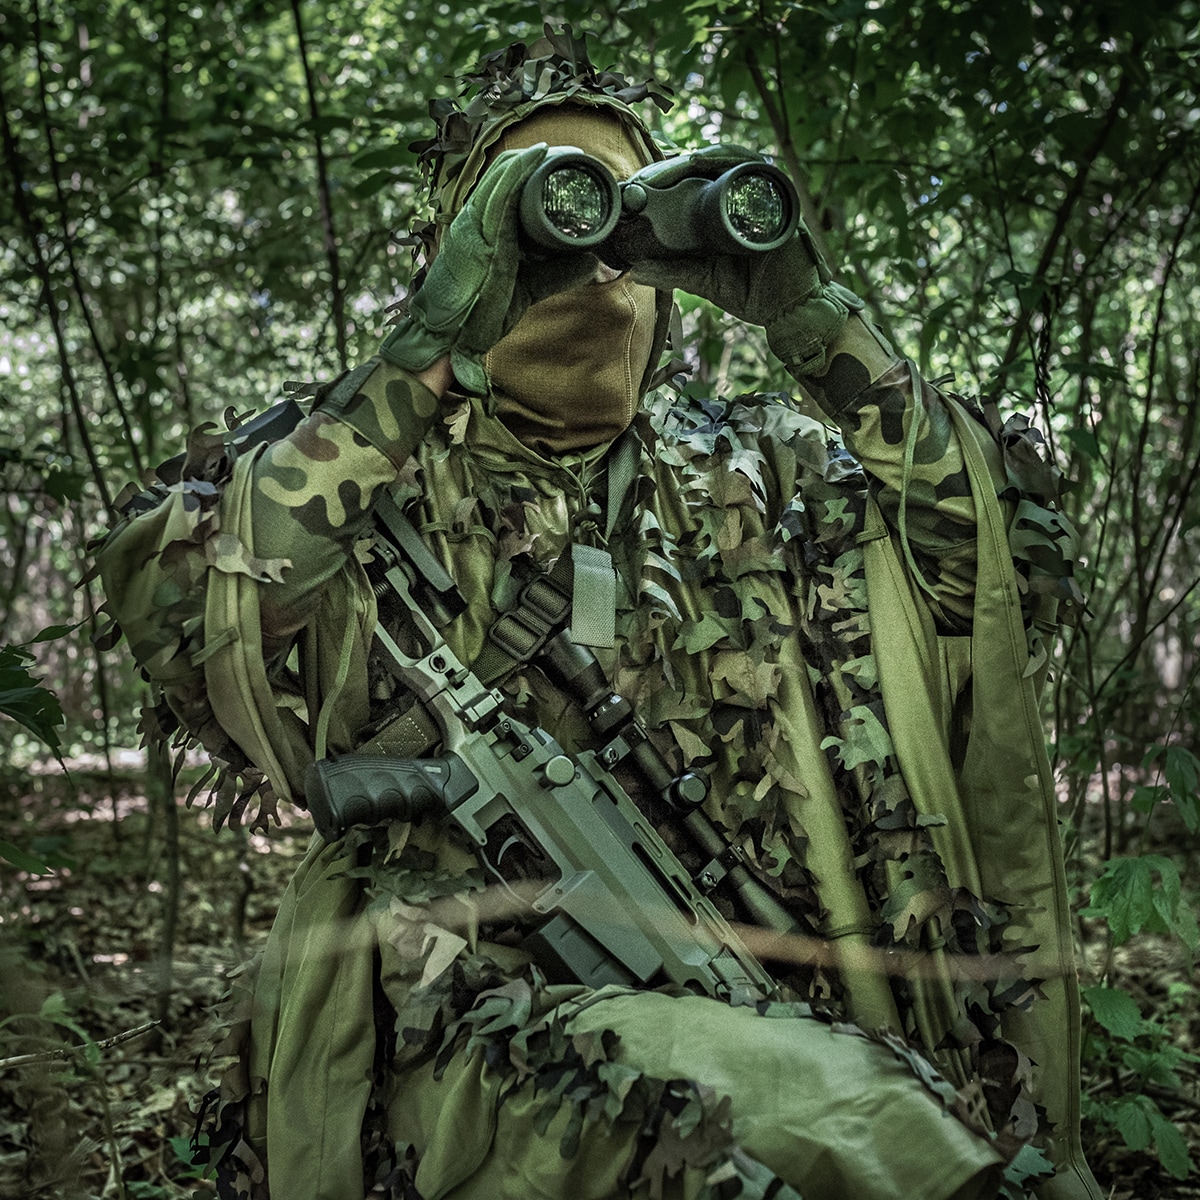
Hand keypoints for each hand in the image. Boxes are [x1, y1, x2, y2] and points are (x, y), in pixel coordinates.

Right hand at [379, 144, 597, 393]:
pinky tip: (540, 156)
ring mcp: (474, 223)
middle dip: (542, 159)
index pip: (508, 182)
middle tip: (575, 157)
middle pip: (507, 171)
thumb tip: (592, 263)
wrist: (448, 336)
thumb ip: (556, 274)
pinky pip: (499, 193)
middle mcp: (476, 217)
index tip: (569, 166)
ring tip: (565, 152)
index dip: (535, 168)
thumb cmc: (478, 312)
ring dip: (535, 159)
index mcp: (484, 225)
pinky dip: (520, 171)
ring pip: (504, 174)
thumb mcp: (527, 288)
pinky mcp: (477, 235)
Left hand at [624, 146, 863, 375]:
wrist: (790, 312)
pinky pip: (755, 170)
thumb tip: (635, 271)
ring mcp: (763, 196)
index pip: (695, 182)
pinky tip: (704, 161)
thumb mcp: (704, 280)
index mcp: (725, 212)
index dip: (667, 177)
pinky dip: (730, 160)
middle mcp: (744, 198)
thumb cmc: (754, 293)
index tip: (637, 184)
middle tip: (647, 176)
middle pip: (709, 165)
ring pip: (729, 160)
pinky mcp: (779, 200)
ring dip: (700, 158)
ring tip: (671, 166)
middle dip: (677, 165)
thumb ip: (673, 272)